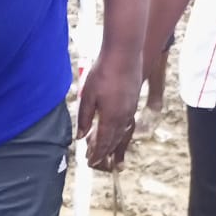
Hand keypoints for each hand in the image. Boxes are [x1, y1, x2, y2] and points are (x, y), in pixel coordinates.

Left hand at [77, 45, 140, 169]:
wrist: (125, 52)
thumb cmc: (104, 72)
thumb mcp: (88, 96)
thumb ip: (84, 118)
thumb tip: (80, 137)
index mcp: (111, 117)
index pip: (103, 142)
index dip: (97, 154)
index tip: (90, 162)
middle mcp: (124, 116)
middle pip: (113, 140)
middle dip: (104, 152)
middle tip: (95, 161)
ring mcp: (131, 108)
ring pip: (121, 132)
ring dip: (112, 142)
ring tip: (105, 149)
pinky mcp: (134, 100)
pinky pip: (127, 122)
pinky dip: (119, 131)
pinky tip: (115, 131)